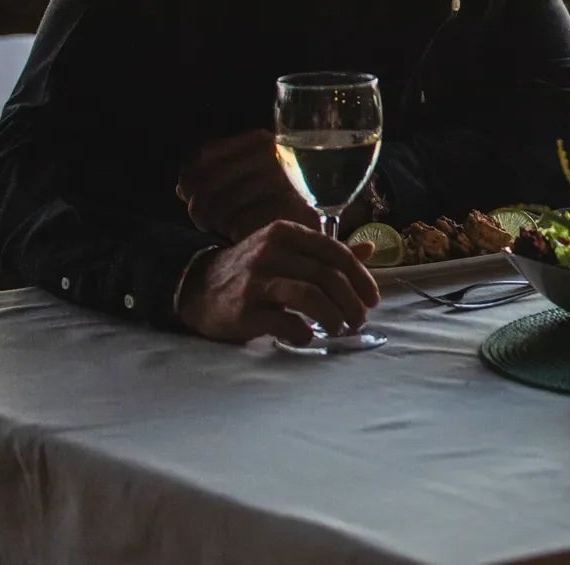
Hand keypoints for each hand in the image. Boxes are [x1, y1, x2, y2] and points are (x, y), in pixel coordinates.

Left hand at [176, 129, 318, 240]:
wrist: (329, 234)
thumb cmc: (288, 205)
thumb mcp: (253, 179)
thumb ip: (219, 173)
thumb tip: (182, 188)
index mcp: (262, 141)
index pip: (200, 158)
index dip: (189, 182)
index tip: (196, 197)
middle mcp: (273, 154)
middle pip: (204, 183)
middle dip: (200, 208)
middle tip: (213, 222)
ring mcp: (285, 180)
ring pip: (218, 205)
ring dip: (217, 224)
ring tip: (231, 229)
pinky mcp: (291, 209)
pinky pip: (239, 224)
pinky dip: (237, 235)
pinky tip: (246, 237)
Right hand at [176, 219, 380, 344]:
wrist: (197, 288)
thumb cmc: (253, 272)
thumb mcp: (287, 253)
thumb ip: (326, 253)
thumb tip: (369, 248)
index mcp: (287, 233)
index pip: (336, 253)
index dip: (362, 279)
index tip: (372, 300)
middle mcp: (272, 251)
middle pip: (328, 277)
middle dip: (351, 303)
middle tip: (358, 321)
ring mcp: (256, 280)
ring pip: (311, 297)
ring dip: (334, 317)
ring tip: (339, 329)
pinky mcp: (244, 309)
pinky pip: (286, 323)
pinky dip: (304, 334)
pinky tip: (305, 337)